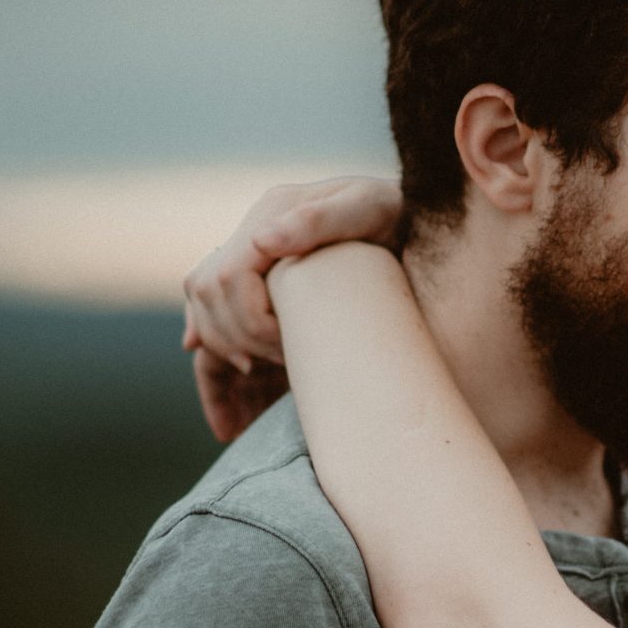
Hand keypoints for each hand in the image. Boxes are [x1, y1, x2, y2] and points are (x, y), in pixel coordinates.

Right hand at [182, 176, 403, 441]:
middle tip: (274, 376)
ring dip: (219, 362)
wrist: (421, 222)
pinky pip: (219, 330)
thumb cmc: (397, 215)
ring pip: (206, 316)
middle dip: (233, 342)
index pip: (227, 278)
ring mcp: (255, 264)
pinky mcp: (264, 290)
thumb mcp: (367, 210)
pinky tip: (230, 418)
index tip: (283, 354)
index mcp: (271, 214)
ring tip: (245, 417)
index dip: (247, 321)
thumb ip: (318, 220)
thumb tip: (261, 241)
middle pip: (209, 298)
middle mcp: (254, 236)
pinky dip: (218, 370)